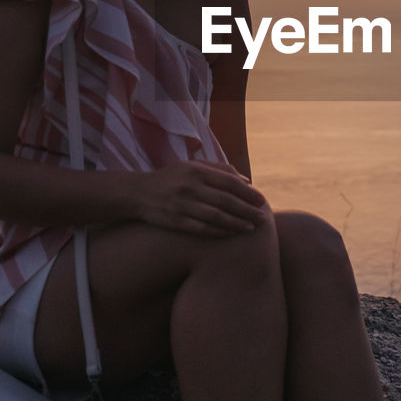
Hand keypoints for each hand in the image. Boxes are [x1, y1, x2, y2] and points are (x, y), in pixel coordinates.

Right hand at [134, 160, 269, 236]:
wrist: (137, 193)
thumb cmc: (171, 178)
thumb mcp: (192, 167)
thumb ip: (219, 170)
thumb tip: (246, 180)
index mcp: (196, 171)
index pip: (229, 182)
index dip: (248, 192)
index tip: (262, 200)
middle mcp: (190, 187)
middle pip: (226, 200)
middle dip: (247, 210)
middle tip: (263, 218)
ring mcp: (182, 205)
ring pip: (216, 216)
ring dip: (236, 223)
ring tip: (251, 228)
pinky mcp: (175, 221)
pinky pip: (202, 229)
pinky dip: (219, 232)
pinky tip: (232, 234)